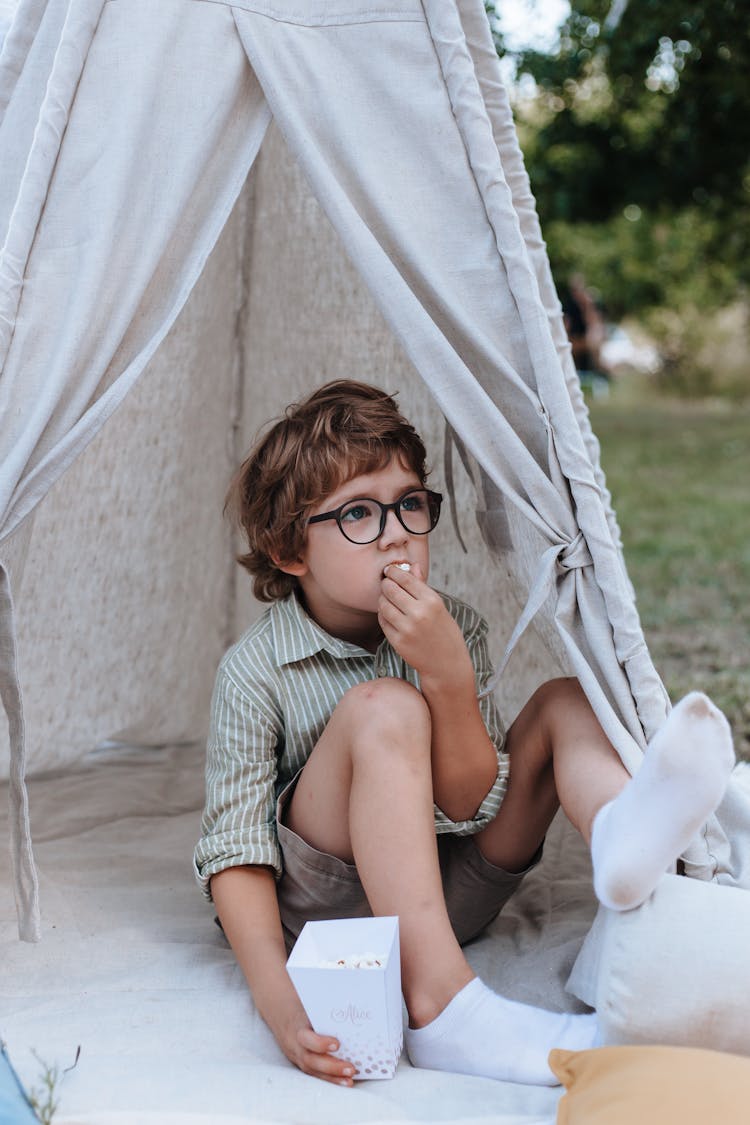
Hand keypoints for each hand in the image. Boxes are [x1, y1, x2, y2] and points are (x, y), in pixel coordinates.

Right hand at [280, 1013, 356, 1085]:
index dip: (320, 1044)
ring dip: (333, 1077)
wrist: (285, 1017)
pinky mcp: (304, 1064)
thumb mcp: (309, 1006)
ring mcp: (299, 1057)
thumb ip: (324, 1009)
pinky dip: (331, 1079)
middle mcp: (296, 1046)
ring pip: (314, 1071)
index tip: (337, 1044)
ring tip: (350, 1079)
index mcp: (297, 1027)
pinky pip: (316, 1074)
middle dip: (332, 1067)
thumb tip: (350, 1006)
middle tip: (351, 1069)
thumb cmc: (303, 1009)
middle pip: (312, 1060)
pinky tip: (345, 1081)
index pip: (306, 1038)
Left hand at [378, 564, 472, 688]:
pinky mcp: (397, 641)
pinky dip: (383, 615)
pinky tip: (389, 614)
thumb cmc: (444, 632)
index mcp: (432, 601)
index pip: (405, 579)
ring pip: (383, 605)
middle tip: (386, 584)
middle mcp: (419, 613)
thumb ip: (423, 586)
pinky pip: (382, 621)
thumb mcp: (439, 607)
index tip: (389, 570)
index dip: (394, 572)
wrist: (446, 664)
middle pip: (390, 589)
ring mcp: (407, 628)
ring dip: (382, 599)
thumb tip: (412, 566)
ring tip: (388, 599)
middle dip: (386, 584)